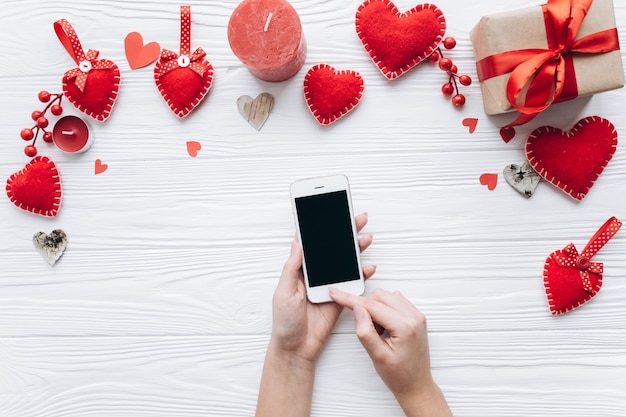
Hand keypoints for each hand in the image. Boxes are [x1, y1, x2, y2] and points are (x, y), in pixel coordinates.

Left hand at [269, 212, 375, 363]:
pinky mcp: (340, 298)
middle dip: (345, 234)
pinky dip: (363, 275)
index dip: (321, 229)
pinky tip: (369, 267)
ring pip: (345, 263)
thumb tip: (297, 242)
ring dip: (356, 250)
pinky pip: (353, 283)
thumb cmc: (284, 322)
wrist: (297, 348)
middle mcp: (316, 275)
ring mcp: (330, 285)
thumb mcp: (283, 291)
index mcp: (300, 271)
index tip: (331, 214)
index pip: (313, 244)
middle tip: (357, 219)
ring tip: (366, 238)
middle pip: (333, 249)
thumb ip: (292, 267)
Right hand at [329, 288, 452, 416]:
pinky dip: (385, 309)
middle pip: (380, 296)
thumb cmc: (400, 376)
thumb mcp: (377, 356)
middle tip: (367, 329)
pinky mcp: (416, 317)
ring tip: (378, 331)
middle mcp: (414, 317)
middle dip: (366, 307)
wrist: (416, 385)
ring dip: (376, 308)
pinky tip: (384, 326)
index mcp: (405, 327)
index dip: (350, 299)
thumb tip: (357, 309)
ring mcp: (417, 316)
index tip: (336, 294)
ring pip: (388, 296)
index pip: (372, 305)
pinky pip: (396, 301)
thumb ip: (365, 331)